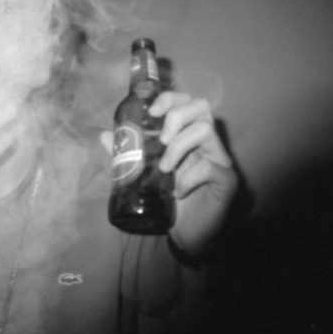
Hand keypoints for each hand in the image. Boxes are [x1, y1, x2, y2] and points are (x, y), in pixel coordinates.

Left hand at [100, 92, 237, 251]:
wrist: (185, 234)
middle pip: (201, 106)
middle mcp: (207, 142)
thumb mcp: (144, 173)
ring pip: (206, 130)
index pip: (186, 101)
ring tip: (164, 169)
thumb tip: (105, 134)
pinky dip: (188, 178)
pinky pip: (210, 167)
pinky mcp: (227, 180)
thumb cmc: (168, 200)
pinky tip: (179, 192)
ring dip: (178, 146)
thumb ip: (127, 154)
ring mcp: (220, 159)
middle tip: (160, 139)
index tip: (151, 111)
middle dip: (176, 116)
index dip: (170, 98)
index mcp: (189, 134)